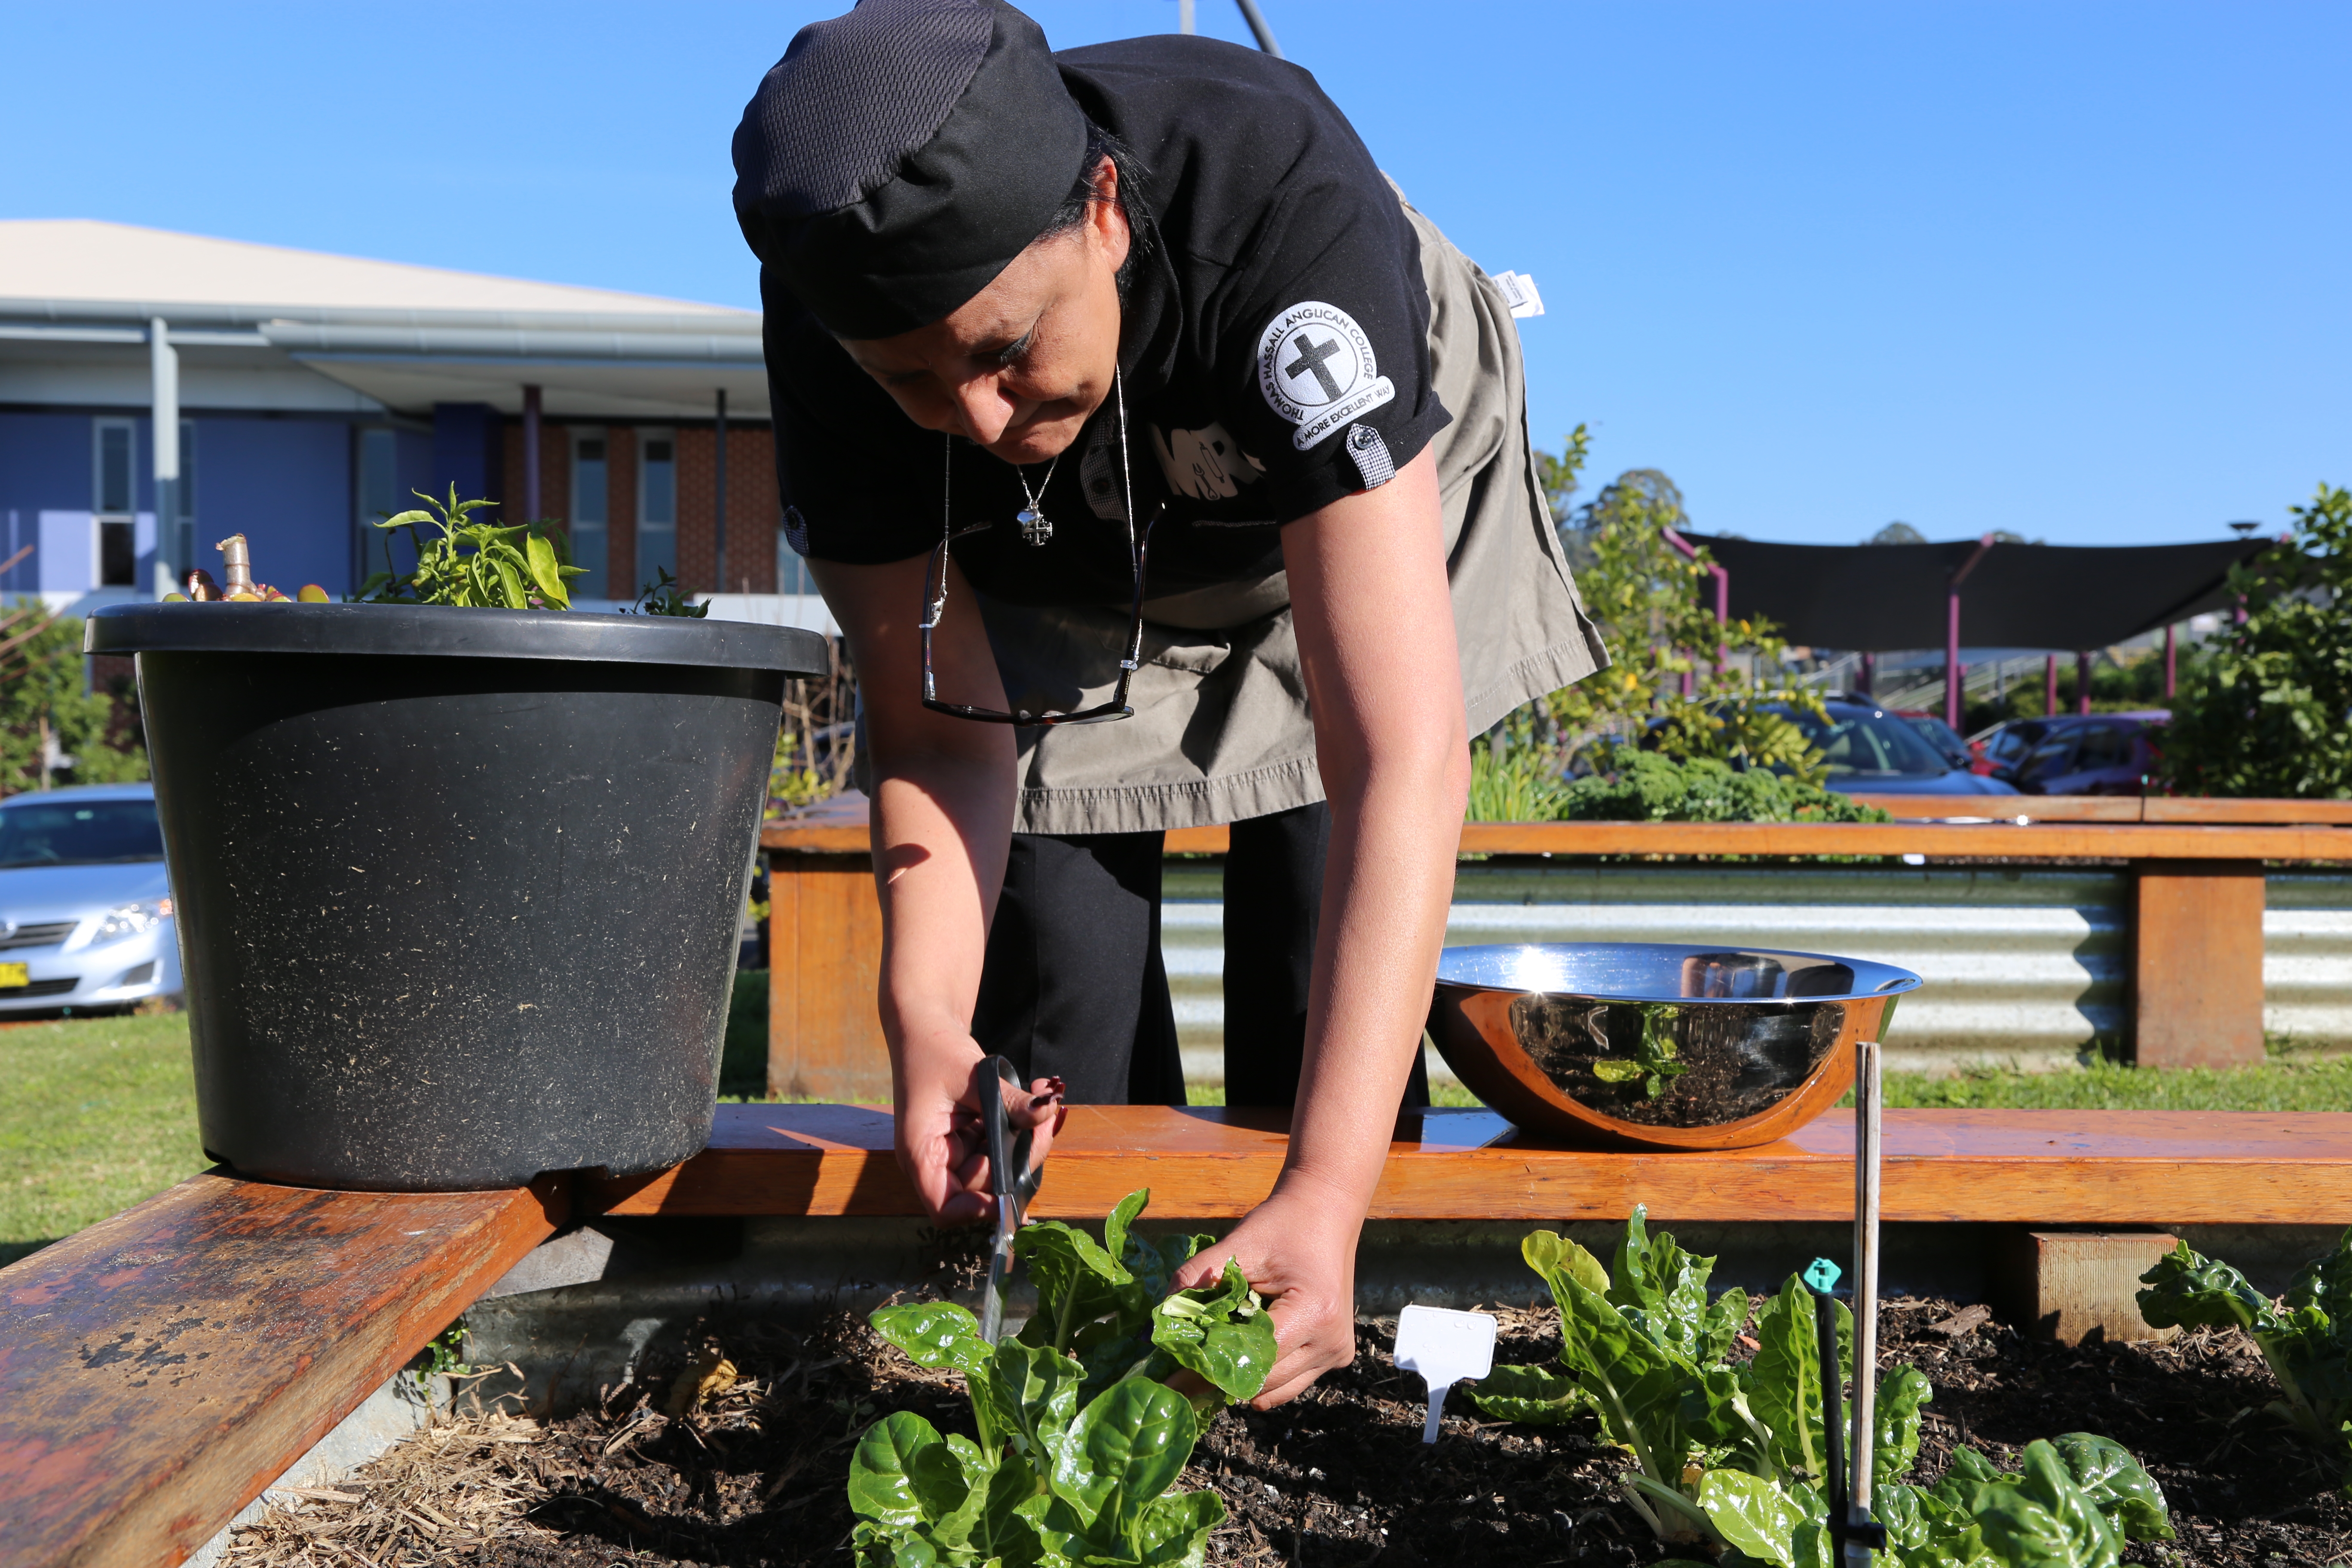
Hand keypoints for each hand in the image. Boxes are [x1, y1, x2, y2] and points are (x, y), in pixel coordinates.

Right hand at [894, 1033, 1063, 1225]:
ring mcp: (955, 1150)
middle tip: (1043, 1121)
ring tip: (1041, 1096)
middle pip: (984, 1188)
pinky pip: (1002, 1146)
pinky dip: (1019, 1127)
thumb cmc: (934, 1050)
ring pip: (1000, 1167)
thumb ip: (1009, 1100)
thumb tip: (1048, 1111)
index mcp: (921, 1154)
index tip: (1015, 1185)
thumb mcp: (972, 1074)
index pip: (946, 1208)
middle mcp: (936, 1160)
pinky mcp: (970, 1137)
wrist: (926, 1026)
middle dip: (1020, 1159)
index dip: (980, 1208)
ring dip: (1026, 1140)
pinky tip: (1033, 1094)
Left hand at [1170, 1177, 1361, 1408]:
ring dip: (1241, 1379)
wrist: (1324, 1213)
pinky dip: (1262, 1375)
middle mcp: (1331, 1340)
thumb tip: (1162, 1322)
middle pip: (1264, 1380)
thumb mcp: (1236, 1245)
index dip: (1212, 1365)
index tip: (1176, 1375)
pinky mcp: (1336, 1355)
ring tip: (1211, 1361)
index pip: (1256, 1356)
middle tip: (1183, 1373)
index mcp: (1314, 1312)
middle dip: (1221, 1376)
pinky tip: (1241, 1355)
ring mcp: (1337, 1351)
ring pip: (1275, 1390)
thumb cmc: (1282, 1225)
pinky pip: (1290, 1382)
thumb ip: (1196, 1279)